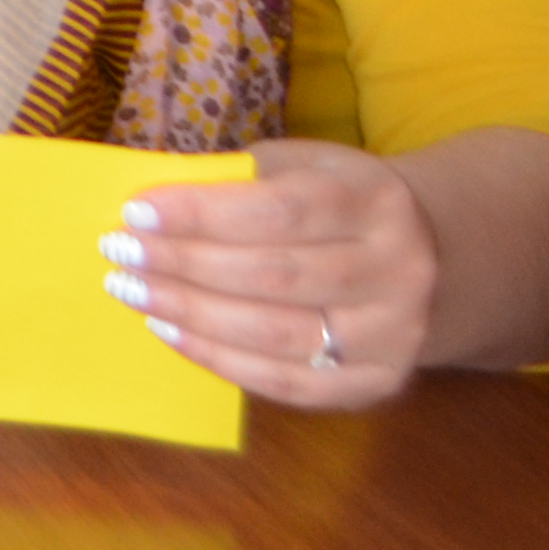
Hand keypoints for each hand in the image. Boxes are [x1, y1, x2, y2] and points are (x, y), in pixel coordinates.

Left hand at [112, 137, 437, 407]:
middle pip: (273, 275)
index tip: (135, 212)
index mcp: (377, 202)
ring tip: (131, 291)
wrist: (431, 256)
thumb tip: (154, 205)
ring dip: (190, 314)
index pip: (279, 210)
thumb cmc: (336, 201)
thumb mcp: (305, 167)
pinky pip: (288, 382)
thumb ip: (241, 179)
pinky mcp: (379, 381)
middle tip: (116, 252)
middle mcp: (398, 270)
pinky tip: (171, 333)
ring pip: (276, 333)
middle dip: (183, 265)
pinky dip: (221, 361)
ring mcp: (394, 334)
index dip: (201, 213)